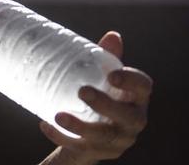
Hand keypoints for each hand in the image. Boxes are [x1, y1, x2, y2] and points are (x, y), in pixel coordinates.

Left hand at [39, 31, 152, 162]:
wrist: (88, 132)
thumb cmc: (100, 95)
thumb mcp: (102, 78)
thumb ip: (105, 58)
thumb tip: (112, 35)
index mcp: (136, 98)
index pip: (143, 88)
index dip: (132, 81)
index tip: (112, 74)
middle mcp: (133, 121)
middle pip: (127, 117)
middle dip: (105, 105)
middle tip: (82, 91)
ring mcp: (117, 141)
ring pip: (102, 137)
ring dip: (80, 127)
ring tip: (58, 115)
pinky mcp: (98, 153)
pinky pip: (80, 149)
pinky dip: (61, 138)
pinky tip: (45, 125)